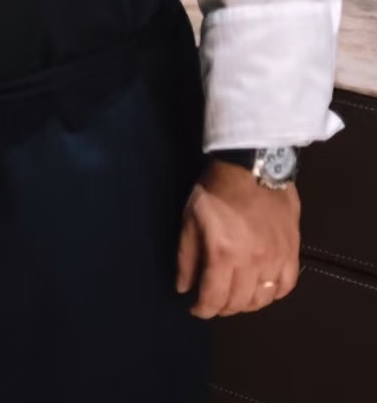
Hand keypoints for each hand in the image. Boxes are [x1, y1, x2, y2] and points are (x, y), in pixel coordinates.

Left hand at [175, 160, 300, 317]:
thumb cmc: (215, 189)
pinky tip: (262, 289)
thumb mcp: (190, 217)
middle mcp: (252, 262)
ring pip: (263, 299)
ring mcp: (276, 258)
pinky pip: (286, 286)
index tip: (195, 309)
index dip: (203, 310)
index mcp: (223, 253)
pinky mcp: (292, 251)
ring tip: (235, 297)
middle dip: (222, 308)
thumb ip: (186, 256)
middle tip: (214, 302)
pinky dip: (273, 293)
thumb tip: (183, 287)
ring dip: (247, 304)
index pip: (214, 297)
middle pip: (239, 303)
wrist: (251, 165)